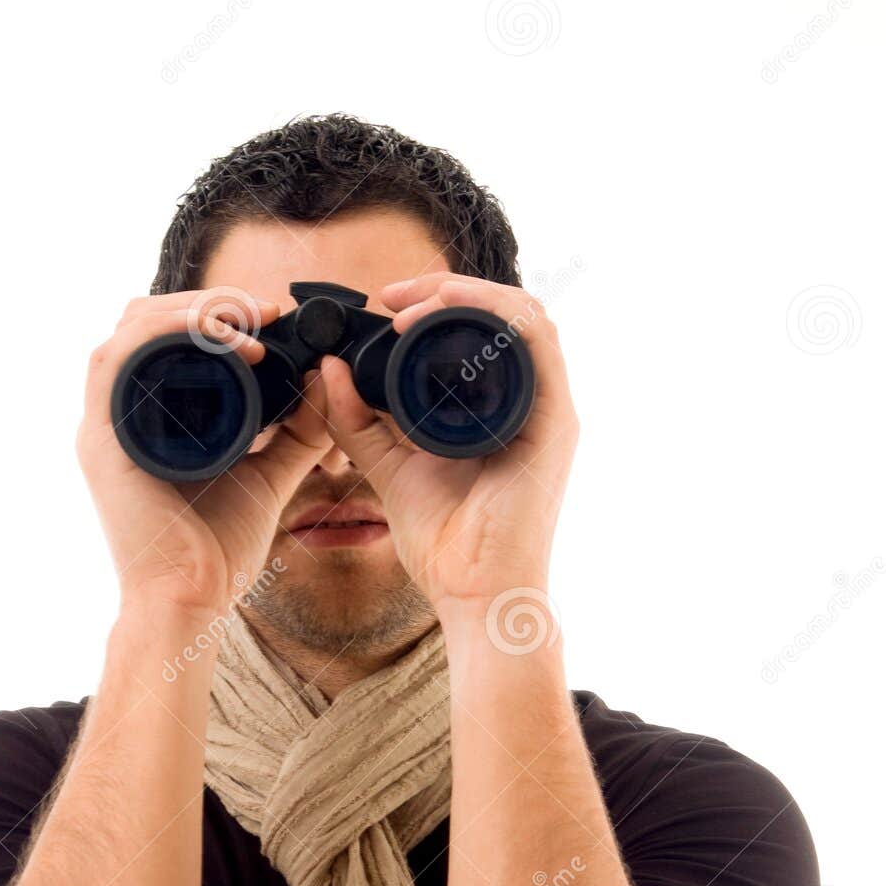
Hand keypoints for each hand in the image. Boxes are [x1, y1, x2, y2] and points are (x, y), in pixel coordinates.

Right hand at [77, 291, 334, 615]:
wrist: (190, 600)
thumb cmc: (216, 550)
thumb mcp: (268, 475)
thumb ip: (297, 433)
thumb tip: (327, 381)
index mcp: (151, 416)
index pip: (172, 335)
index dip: (219, 311)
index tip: (275, 316)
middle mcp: (122, 411)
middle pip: (149, 318)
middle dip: (211, 303)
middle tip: (267, 313)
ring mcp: (106, 422)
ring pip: (133, 326)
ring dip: (192, 311)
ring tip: (247, 324)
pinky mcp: (101, 437)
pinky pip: (118, 359)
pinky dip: (165, 333)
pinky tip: (215, 337)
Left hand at [318, 273, 578, 615]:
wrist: (476, 595)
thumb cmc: (446, 546)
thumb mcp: (388, 469)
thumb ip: (359, 423)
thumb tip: (329, 370)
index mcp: (499, 409)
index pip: (481, 330)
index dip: (435, 301)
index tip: (383, 304)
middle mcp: (530, 402)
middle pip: (503, 313)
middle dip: (445, 290)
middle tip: (391, 295)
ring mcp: (548, 409)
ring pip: (524, 314)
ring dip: (467, 294)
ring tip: (411, 304)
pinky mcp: (555, 421)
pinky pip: (538, 341)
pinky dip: (495, 313)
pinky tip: (447, 314)